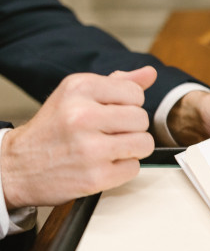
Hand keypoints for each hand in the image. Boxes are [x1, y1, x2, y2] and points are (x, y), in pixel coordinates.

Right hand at [1, 67, 156, 208]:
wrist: (18, 166)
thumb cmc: (53, 130)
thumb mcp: (77, 95)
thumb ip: (117, 83)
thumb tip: (150, 73)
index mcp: (80, 89)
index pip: (135, 93)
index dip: (128, 105)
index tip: (111, 112)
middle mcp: (83, 115)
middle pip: (142, 119)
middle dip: (131, 128)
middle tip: (109, 133)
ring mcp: (89, 148)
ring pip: (144, 143)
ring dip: (132, 149)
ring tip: (109, 148)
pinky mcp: (95, 177)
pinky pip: (134, 168)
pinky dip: (122, 169)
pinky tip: (102, 164)